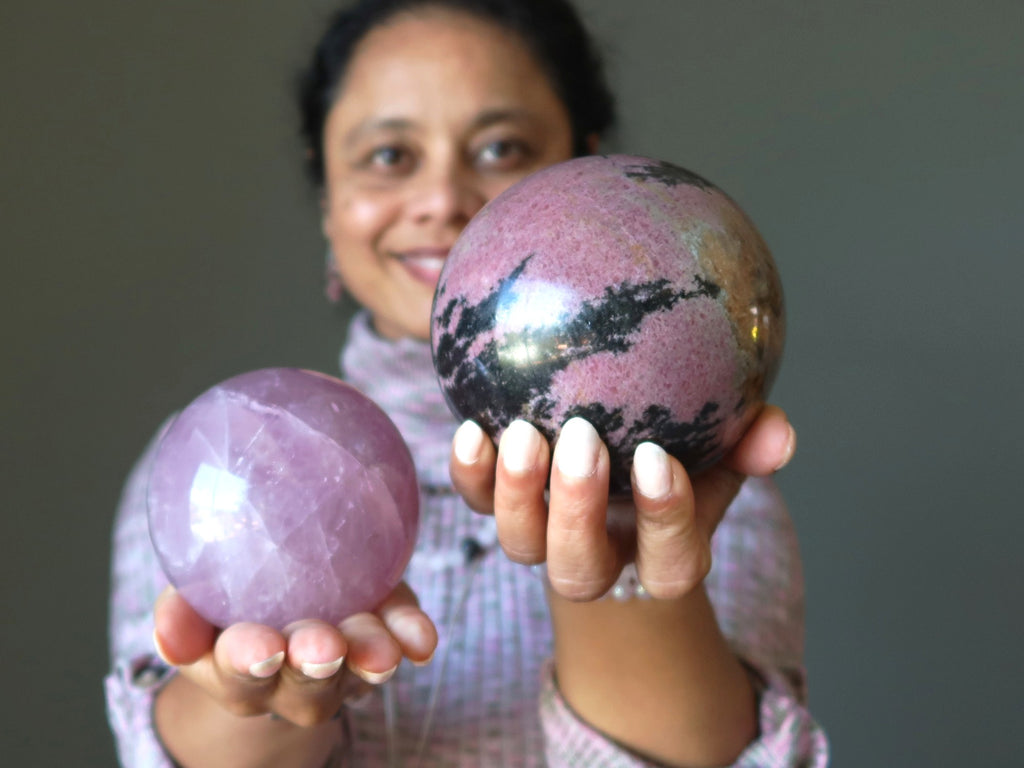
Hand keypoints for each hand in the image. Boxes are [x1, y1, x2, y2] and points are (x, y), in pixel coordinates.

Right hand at [152, 581, 436, 726]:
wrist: (283, 593)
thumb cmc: (233, 592)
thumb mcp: (198, 597)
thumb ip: (183, 608)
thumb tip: (168, 629)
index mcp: (239, 668)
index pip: (240, 675)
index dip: (248, 663)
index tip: (261, 648)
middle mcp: (294, 679)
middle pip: (306, 685)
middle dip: (313, 666)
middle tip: (321, 649)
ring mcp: (344, 665)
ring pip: (357, 671)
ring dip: (367, 656)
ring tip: (378, 649)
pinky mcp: (383, 636)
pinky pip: (400, 640)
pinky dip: (411, 637)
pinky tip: (421, 639)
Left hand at [449, 405, 794, 601]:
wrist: (622, 489)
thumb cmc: (680, 467)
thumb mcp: (723, 458)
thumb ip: (751, 445)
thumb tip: (779, 432)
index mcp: (662, 558)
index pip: (669, 560)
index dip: (663, 517)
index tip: (655, 458)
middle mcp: (598, 561)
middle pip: (578, 569)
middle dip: (576, 510)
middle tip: (582, 438)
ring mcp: (544, 540)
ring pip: (521, 545)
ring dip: (517, 493)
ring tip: (522, 432)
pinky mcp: (500, 508)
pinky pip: (475, 503)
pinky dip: (469, 472)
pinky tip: (473, 427)